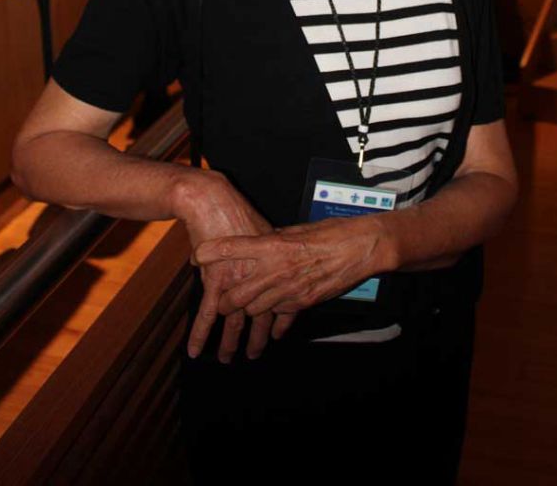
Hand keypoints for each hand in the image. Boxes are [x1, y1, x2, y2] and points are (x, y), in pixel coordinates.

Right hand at [170, 170, 295, 360]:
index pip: (280, 299)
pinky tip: (195, 349)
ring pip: (233, 321)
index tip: (277, 335)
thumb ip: (268, 253)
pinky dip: (200, 333)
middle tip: (254, 354)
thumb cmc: (236, 212)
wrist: (212, 201)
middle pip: (259, 316)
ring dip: (229, 343)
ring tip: (227, 358)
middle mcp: (257, 276)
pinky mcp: (214, 279)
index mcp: (271, 265)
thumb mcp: (260, 233)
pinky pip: (206, 313)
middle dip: (256, 339)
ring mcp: (236, 280)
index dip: (280, 321)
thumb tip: (274, 265)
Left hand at [194, 215, 390, 316]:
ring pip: (253, 309)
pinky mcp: (302, 302)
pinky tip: (268, 326)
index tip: (197, 255)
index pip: (232, 248)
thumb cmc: (330, 233)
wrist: (360, 248)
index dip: (210, 253)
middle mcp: (276, 268)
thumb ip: (274, 241)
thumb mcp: (295, 230)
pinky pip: (278, 317)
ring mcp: (289, 289)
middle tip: (218, 299)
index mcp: (273, 245)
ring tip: (240, 313)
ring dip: (244, 312)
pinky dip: (270, 322)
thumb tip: (257, 245)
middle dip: (223, 299)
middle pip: (236, 292)